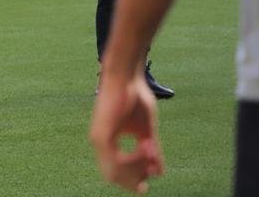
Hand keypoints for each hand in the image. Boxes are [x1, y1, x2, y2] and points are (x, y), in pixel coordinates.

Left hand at [91, 69, 164, 192]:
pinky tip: (144, 148)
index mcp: (108, 141)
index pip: (116, 172)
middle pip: (113, 177)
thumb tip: (159, 173)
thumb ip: (151, 151)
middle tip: (148, 181)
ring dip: (137, 169)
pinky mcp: (101, 134)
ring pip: (114, 172)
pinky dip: (133, 161)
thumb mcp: (147, 130)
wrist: (126, 77)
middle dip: (133, 182)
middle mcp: (100, 142)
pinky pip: (115, 161)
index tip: (149, 182)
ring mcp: (98, 139)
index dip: (133, 181)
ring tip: (150, 153)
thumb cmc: (136, 98)